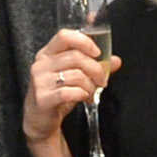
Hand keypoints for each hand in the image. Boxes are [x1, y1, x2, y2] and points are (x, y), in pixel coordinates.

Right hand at [22, 27, 116, 156]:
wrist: (39, 120)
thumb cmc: (57, 95)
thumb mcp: (75, 77)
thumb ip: (94, 66)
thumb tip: (116, 60)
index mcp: (47, 53)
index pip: (64, 35)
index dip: (84, 41)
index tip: (97, 52)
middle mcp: (41, 64)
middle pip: (76, 56)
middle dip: (96, 69)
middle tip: (102, 81)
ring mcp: (40, 81)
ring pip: (76, 75)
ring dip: (90, 85)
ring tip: (91, 92)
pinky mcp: (43, 98)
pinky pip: (70, 92)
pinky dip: (82, 95)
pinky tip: (84, 98)